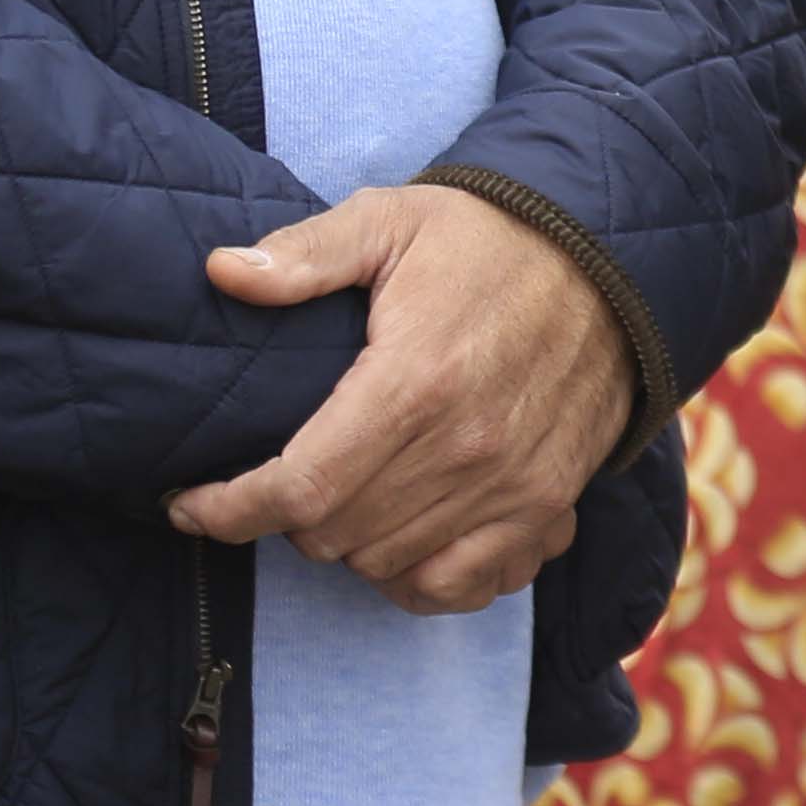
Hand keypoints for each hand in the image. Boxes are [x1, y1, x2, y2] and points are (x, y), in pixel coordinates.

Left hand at [170, 184, 630, 615]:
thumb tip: (221, 271)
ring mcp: (511, 487)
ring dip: (346, 543)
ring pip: (386, 565)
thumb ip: (304, 253)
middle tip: (277, 478)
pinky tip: (398, 538)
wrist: (614, 262)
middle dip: (284, 516)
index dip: (228, 509)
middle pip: (334, 535)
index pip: (297, 489)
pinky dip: (417, 578)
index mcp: (414, 382)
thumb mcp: (392, 219)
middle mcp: (465, 449)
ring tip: (336, 499)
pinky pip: (461, 585)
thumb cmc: (489, 239)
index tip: (191, 502)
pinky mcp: (547, 506)